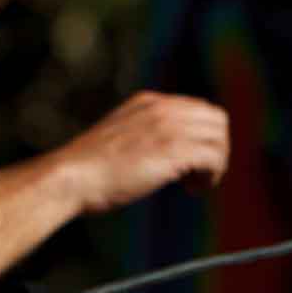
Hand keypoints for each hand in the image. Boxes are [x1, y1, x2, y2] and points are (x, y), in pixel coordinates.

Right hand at [51, 91, 229, 213]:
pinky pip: (214, 157)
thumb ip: (142, 138)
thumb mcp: (118, 140)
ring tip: (196, 185)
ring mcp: (169, 127)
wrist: (71, 177)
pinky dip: (211, 176)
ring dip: (215, 164)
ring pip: (220, 138)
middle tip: (199, 175)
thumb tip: (161, 157)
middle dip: (215, 148)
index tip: (191, 162)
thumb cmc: (87, 171)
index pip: (198, 109)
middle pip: (217, 119)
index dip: (201, 136)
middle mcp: (163, 109)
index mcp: (149, 102)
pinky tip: (193, 190)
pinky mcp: (173, 150)